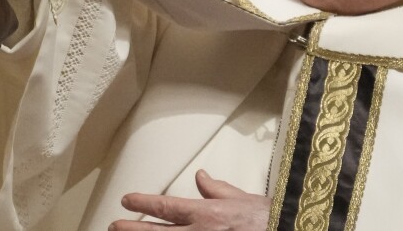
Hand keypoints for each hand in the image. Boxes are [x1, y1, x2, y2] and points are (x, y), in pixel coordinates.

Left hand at [109, 171, 267, 230]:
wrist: (289, 230)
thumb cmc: (270, 219)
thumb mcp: (242, 198)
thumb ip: (217, 189)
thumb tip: (201, 177)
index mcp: (207, 214)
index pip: (167, 208)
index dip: (144, 204)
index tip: (127, 200)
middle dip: (132, 230)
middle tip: (114, 225)